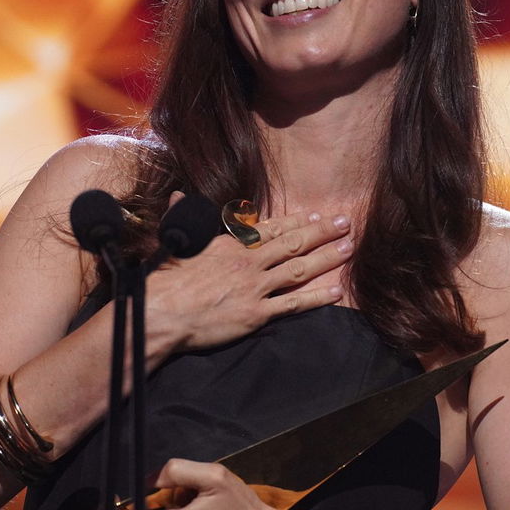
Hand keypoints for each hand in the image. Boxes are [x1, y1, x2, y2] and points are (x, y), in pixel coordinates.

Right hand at [145, 201, 353, 355]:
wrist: (161, 312)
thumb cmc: (165, 278)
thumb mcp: (174, 239)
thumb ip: (182, 215)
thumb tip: (178, 195)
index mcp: (230, 243)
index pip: (271, 228)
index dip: (296, 221)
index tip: (315, 214)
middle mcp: (248, 261)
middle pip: (293, 242)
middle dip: (322, 231)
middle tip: (346, 223)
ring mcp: (255, 287)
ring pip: (298, 269)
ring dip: (326, 258)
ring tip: (347, 249)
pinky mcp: (256, 314)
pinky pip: (293, 304)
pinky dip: (316, 297)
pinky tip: (335, 292)